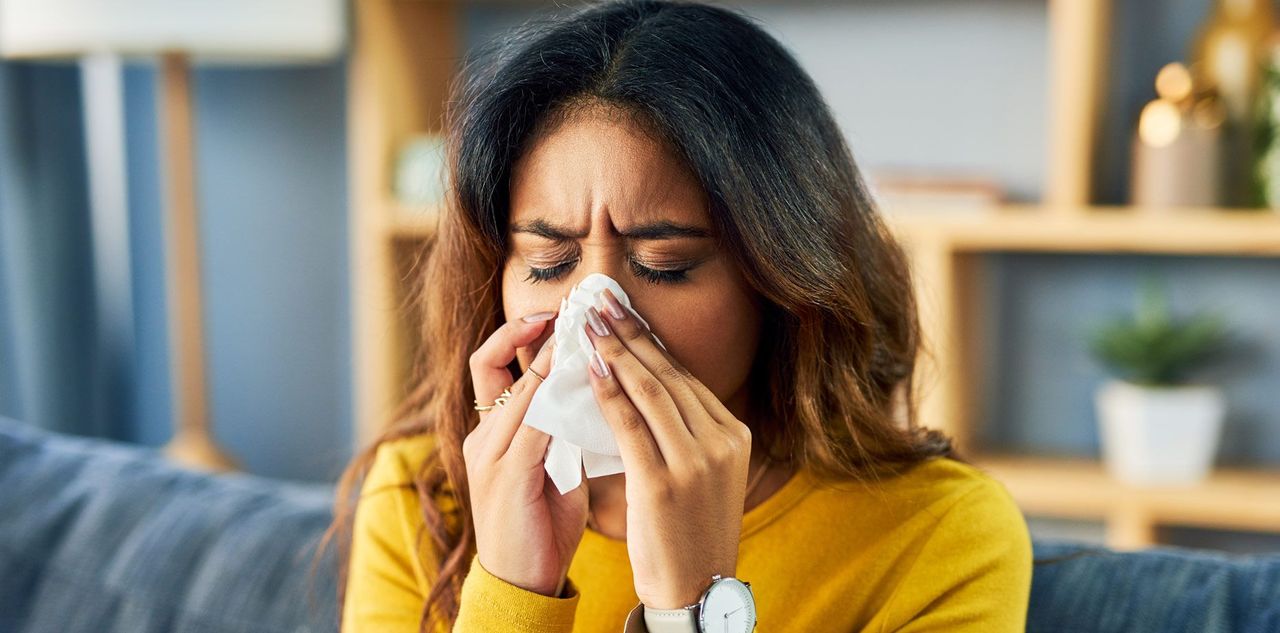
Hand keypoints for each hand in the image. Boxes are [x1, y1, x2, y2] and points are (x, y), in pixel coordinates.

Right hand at [464, 312, 588, 596]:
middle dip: (527, 330)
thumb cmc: (541, 528)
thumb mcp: (551, 469)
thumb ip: (560, 433)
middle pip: (491, 363)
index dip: (520, 335)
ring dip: (550, 357)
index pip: (494, 367)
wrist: (523, 584)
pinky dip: (556, 397)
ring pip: (516, 388)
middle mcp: (481, 437)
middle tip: (566, 307)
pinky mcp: (506, 474)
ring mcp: (488, 454)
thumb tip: (592, 397)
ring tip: (581, 333)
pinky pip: (532, 423)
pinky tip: (583, 382)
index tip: (557, 313)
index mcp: (489, 434)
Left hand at [583, 290, 753, 608]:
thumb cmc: (691, 530)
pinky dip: (608, 393)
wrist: (696, 589)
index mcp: (734, 434)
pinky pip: (630, 425)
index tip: (623, 310)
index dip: (650, 339)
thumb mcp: (705, 473)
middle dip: (630, 333)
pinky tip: (588, 370)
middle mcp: (721, 441)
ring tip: (587, 323)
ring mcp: (695, 461)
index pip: (685, 376)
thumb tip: (651, 385)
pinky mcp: (665, 482)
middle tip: (600, 301)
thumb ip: (687, 432)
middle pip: (668, 374)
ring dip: (614, 351)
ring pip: (649, 391)